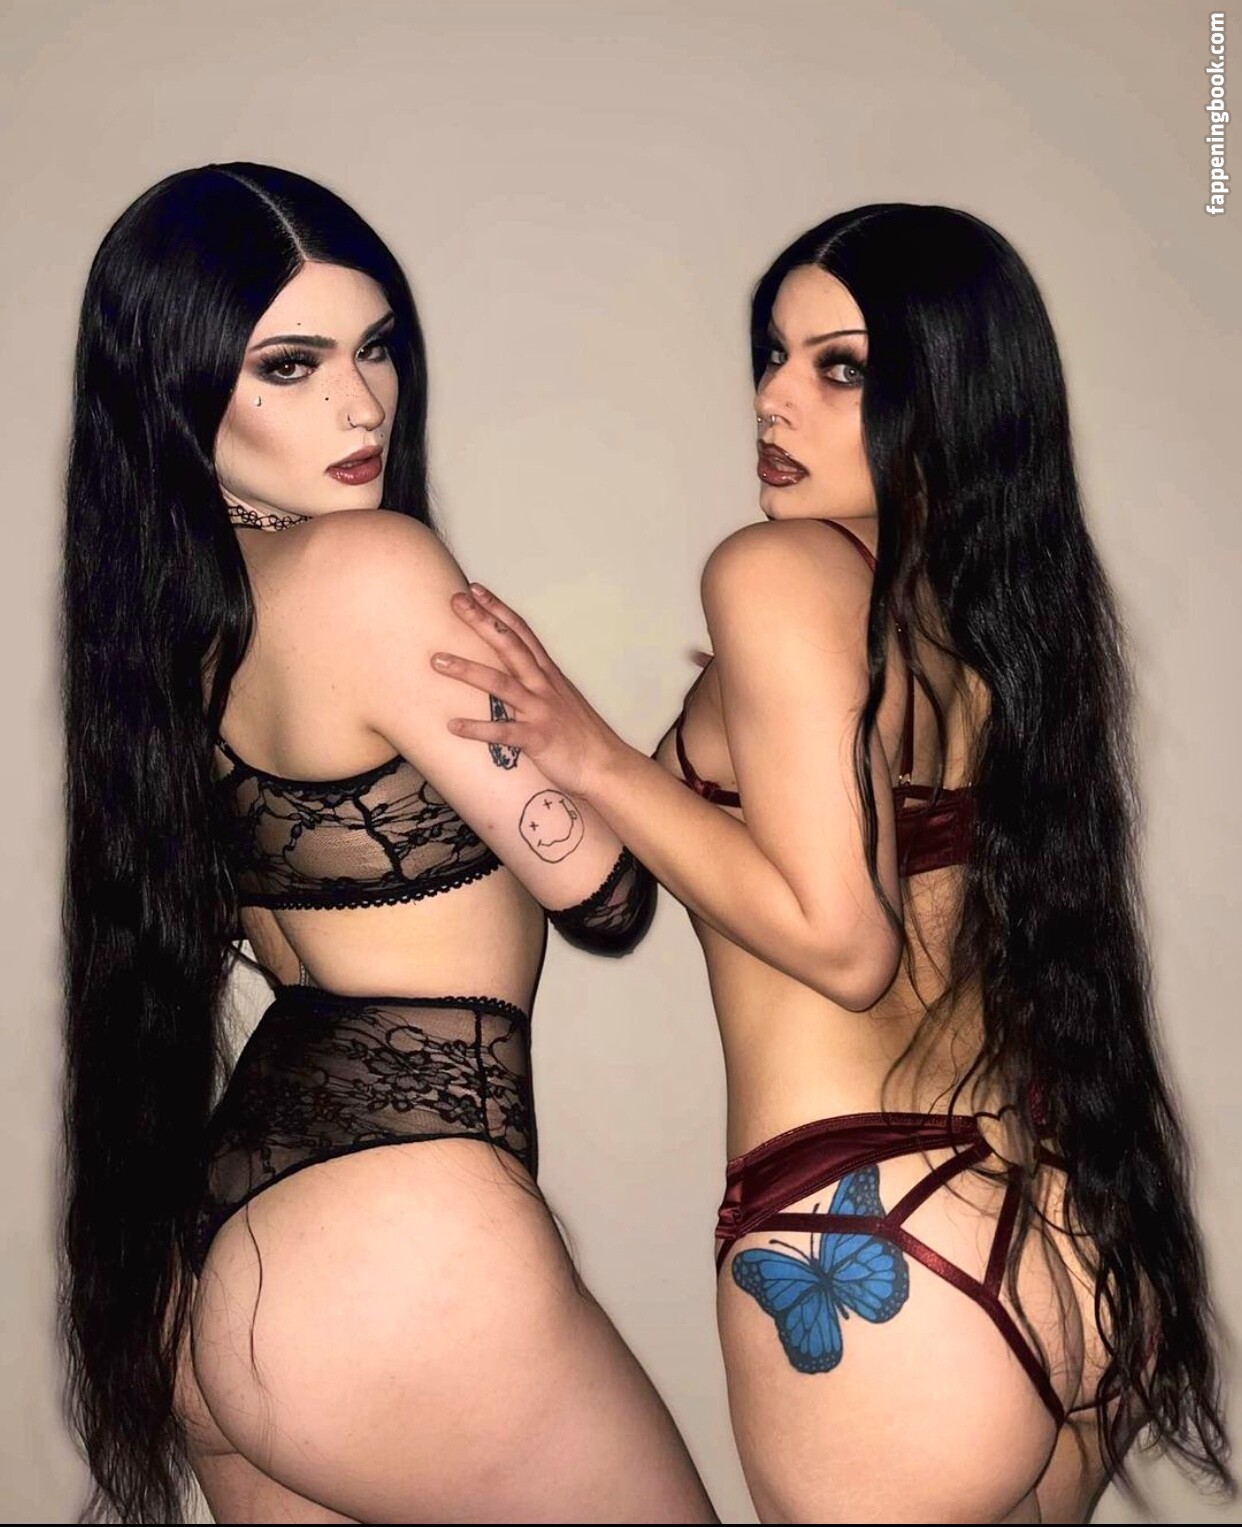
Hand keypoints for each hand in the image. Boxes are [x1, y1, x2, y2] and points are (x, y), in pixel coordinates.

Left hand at [431, 583, 623, 798]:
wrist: (605, 764)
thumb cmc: (579, 733)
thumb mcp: (560, 697)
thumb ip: (537, 681)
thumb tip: (514, 670)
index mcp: (547, 673)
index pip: (520, 632)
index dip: (498, 609)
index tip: (475, 589)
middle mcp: (543, 685)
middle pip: (509, 646)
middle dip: (482, 622)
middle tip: (455, 601)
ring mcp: (541, 710)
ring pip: (501, 684)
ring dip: (468, 670)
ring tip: (438, 661)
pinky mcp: (538, 738)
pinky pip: (503, 732)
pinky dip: (478, 728)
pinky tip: (453, 725)